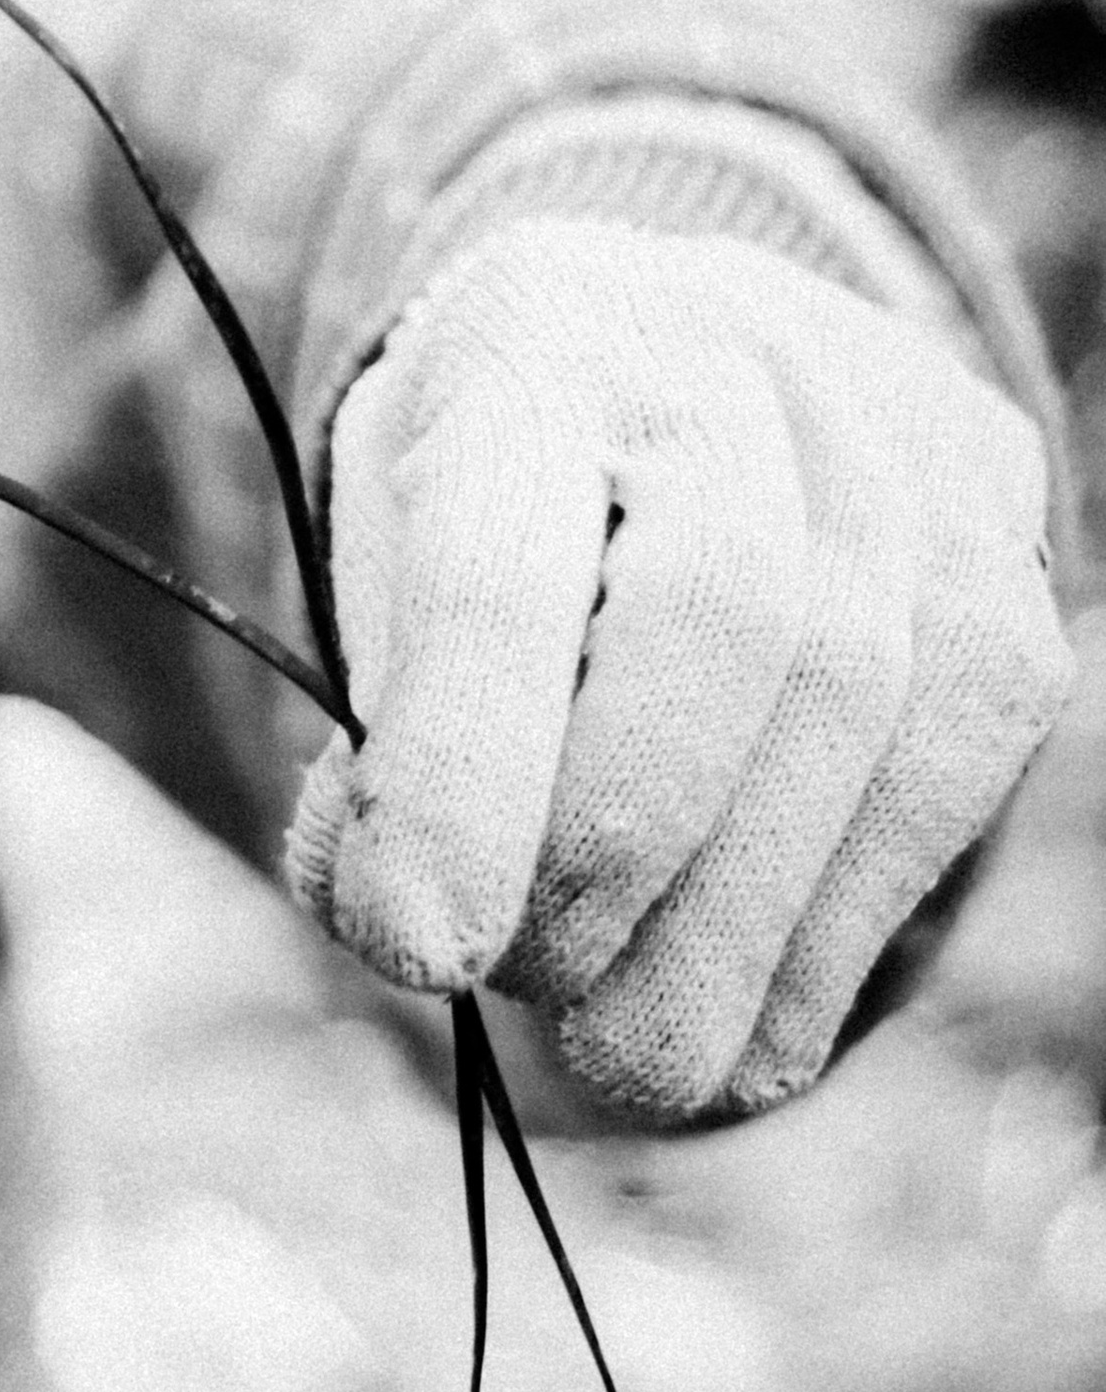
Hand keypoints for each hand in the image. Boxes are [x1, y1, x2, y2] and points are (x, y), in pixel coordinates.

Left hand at [292, 216, 1072, 1119]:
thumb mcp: (392, 539)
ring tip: (621, 1048)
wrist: (701, 359)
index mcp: (535, 343)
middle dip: (608, 864)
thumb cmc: (507, 487)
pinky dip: (830, 945)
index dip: (461, 772)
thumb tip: (416, 919)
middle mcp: (740, 369)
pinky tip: (743, 1021)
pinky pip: (941, 791)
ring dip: (725, 942)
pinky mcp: (1002, 593)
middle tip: (525, 985)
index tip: (413, 942)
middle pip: (718, 631)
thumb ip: (389, 710)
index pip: (502, 562)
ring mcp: (902, 468)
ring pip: (855, 718)